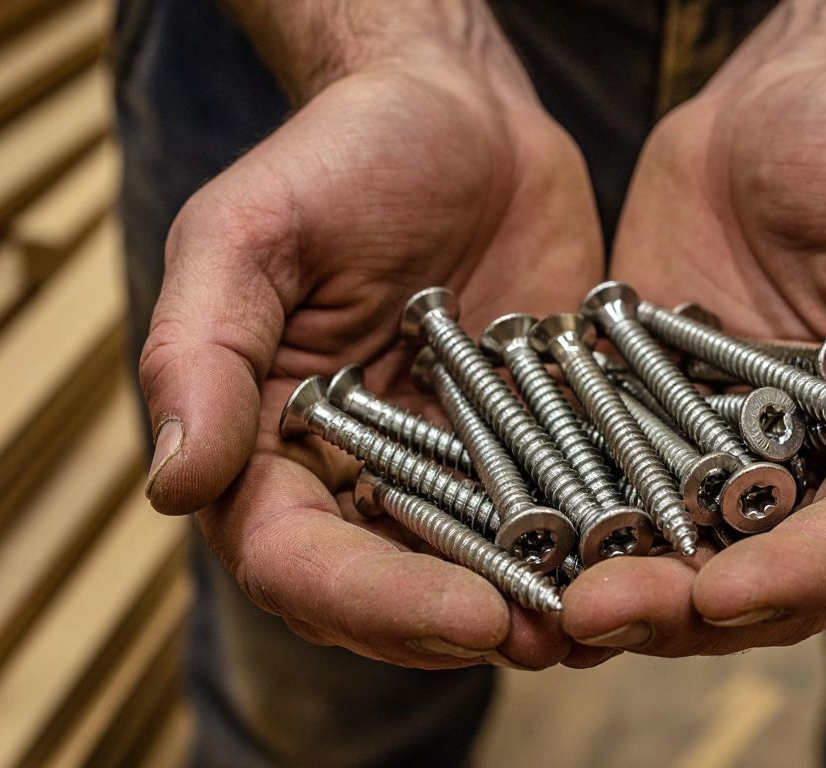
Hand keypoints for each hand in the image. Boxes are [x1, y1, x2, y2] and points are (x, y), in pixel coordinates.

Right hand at [139, 56, 606, 668]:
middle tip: (555, 636)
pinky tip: (653, 554)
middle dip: (472, 627)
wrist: (457, 112)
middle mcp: (353, 480)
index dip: (378, 604)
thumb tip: (171, 487)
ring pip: (483, 572)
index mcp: (266, 451)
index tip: (469, 614)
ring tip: (613, 617)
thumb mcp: (248, 235)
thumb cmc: (339, 158)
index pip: (300, 565)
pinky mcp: (529, 446)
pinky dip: (599, 542)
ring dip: (547, 606)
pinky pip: (560, 511)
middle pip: (394, 596)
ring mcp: (448, 472)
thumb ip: (198, 356)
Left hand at [563, 57, 825, 654]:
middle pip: (764, 579)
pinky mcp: (652, 430)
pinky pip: (613, 492)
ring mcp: (727, 460)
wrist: (770, 106)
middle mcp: (817, 472)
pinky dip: (570, 527)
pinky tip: (514, 544)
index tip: (724, 593)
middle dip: (684, 609)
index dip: (800, 575)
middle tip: (599, 612)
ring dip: (620, 591)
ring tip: (549, 601)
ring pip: (681, 558)